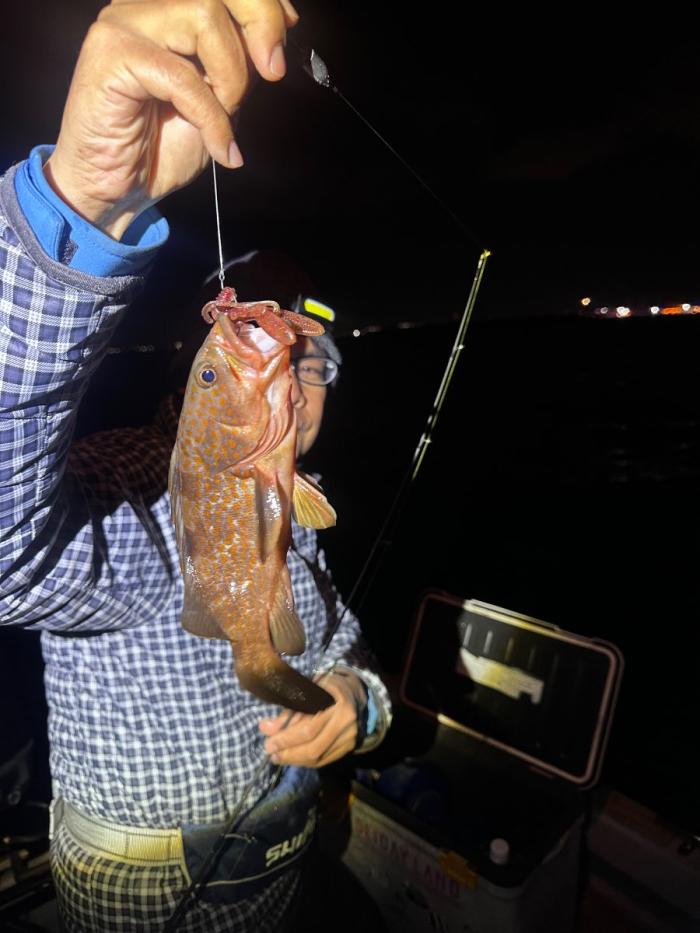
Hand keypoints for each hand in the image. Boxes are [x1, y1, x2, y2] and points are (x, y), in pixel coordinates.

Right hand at [44, 0, 297, 238]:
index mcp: (170, 8)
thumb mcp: (220, 100)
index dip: (266, 4)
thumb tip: (279, 29)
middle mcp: (145, 5)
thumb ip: (241, 61)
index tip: (286, 38)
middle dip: (260, 22)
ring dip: (230, 75)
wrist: (115, 191)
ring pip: (202, 15)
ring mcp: (124, 22)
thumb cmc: (162, 148)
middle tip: (273, 72)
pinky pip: (182, 76)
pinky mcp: (110, 52)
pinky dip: (210, 117)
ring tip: (225, 116)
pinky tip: (219, 148)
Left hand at [259, 668, 367, 767]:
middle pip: (314, 747)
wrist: (355, 693)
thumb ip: (288, 711)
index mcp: (337, 705)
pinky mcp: (349, 748)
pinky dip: (306, 762)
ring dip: (295, 760)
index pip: (309, 729)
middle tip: (271, 753)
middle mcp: (346, 724)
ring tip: (278, 757)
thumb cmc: (327, 688)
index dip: (287, 739)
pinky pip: (324, 761)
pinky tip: (293, 758)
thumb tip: (265, 728)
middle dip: (289, 753)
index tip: (268, 744)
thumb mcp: (308, 691)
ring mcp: (350, 738)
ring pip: (318, 757)